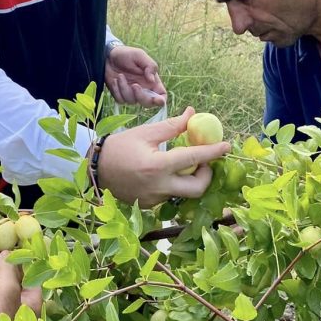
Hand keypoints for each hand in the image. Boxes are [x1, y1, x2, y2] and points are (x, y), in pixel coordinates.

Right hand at [95, 108, 230, 206]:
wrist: (94, 170)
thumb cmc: (118, 148)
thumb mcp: (145, 133)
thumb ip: (171, 126)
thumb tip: (192, 114)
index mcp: (158, 166)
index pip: (194, 158)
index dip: (213, 152)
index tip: (227, 146)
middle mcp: (159, 187)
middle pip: (197, 188)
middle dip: (206, 174)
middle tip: (203, 160)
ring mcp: (155, 199)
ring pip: (183, 193)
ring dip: (188, 178)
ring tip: (179, 163)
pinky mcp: (150, 205)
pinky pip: (169, 195)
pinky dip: (172, 183)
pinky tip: (162, 173)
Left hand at [105, 44, 166, 106]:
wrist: (109, 56)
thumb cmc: (126, 54)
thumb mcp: (139, 55)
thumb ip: (149, 66)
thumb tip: (152, 80)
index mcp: (152, 81)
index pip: (161, 95)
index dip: (161, 101)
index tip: (157, 100)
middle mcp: (143, 90)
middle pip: (148, 103)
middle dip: (141, 97)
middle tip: (134, 85)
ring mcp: (131, 94)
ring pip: (132, 101)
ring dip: (125, 88)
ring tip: (120, 75)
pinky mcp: (120, 95)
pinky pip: (120, 100)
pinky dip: (117, 90)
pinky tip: (115, 80)